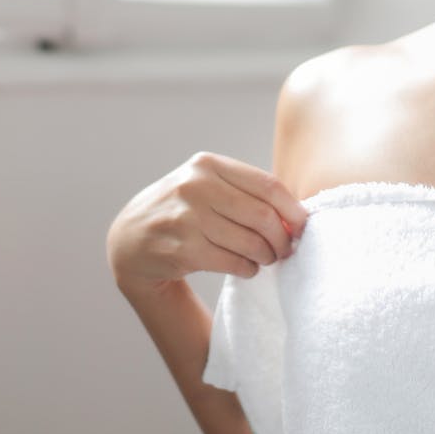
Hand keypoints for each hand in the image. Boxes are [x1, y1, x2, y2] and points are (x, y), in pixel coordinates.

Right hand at [107, 152, 308, 296]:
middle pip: (262, 215)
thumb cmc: (183, 211)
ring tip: (266, 258)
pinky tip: (247, 267)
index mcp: (207, 165)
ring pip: (250, 242)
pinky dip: (248, 268)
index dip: (293, 209)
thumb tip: (296, 216)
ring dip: (266, 256)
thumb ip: (245, 193)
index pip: (267, 185)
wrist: (132, 239)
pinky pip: (232, 262)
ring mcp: (185, 218)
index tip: (302, 226)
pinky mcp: (181, 250)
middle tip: (285, 249)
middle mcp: (194, 187)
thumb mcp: (206, 187)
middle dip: (282, 237)